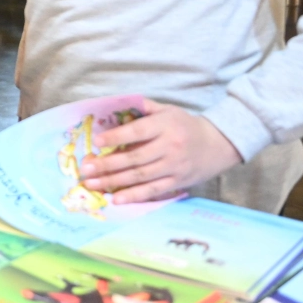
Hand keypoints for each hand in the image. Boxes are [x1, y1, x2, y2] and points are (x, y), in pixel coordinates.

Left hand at [82, 99, 241, 203]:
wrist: (217, 144)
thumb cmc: (185, 125)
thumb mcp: (168, 110)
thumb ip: (144, 107)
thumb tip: (118, 103)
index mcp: (165, 125)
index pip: (137, 132)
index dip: (116, 137)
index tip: (96, 142)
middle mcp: (170, 147)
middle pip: (135, 158)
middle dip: (107, 165)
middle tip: (85, 168)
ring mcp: (174, 167)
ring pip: (140, 176)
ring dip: (114, 182)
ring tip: (92, 184)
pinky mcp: (177, 182)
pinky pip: (153, 191)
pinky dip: (134, 196)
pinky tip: (116, 198)